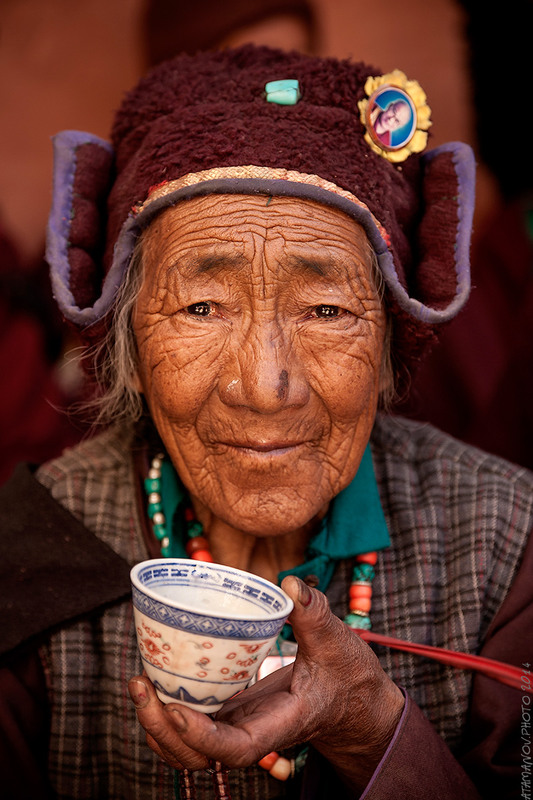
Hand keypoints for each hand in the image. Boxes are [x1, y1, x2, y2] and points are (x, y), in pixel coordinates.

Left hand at [128, 575, 404, 790]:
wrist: (353, 703)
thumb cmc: (349, 678)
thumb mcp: (338, 643)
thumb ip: (314, 613)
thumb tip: (288, 583)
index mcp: (282, 723)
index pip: (237, 748)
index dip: (202, 737)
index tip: (176, 708)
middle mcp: (254, 732)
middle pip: (199, 755)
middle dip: (163, 729)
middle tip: (139, 683)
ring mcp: (240, 726)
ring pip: (190, 748)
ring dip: (158, 725)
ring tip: (138, 682)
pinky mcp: (233, 714)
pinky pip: (194, 727)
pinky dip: (168, 715)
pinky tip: (155, 682)